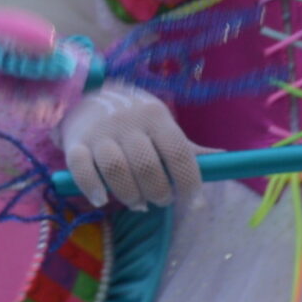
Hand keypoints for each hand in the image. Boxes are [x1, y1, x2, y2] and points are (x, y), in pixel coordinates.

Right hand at [63, 83, 200, 208]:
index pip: (178, 152)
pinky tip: (102, 198)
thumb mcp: (162, 126)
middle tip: (160, 200)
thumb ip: (187, 148)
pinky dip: (93, 188)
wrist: (86, 99)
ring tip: (137, 202)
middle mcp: (128, 122)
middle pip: (147, 166)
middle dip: (159, 193)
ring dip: (130, 196)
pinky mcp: (75, 144)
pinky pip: (82, 169)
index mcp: (155, 116)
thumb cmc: (133, 121)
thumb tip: (226, 160)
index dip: (189, 182)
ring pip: (116, 170)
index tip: (193, 201)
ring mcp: (100, 132)